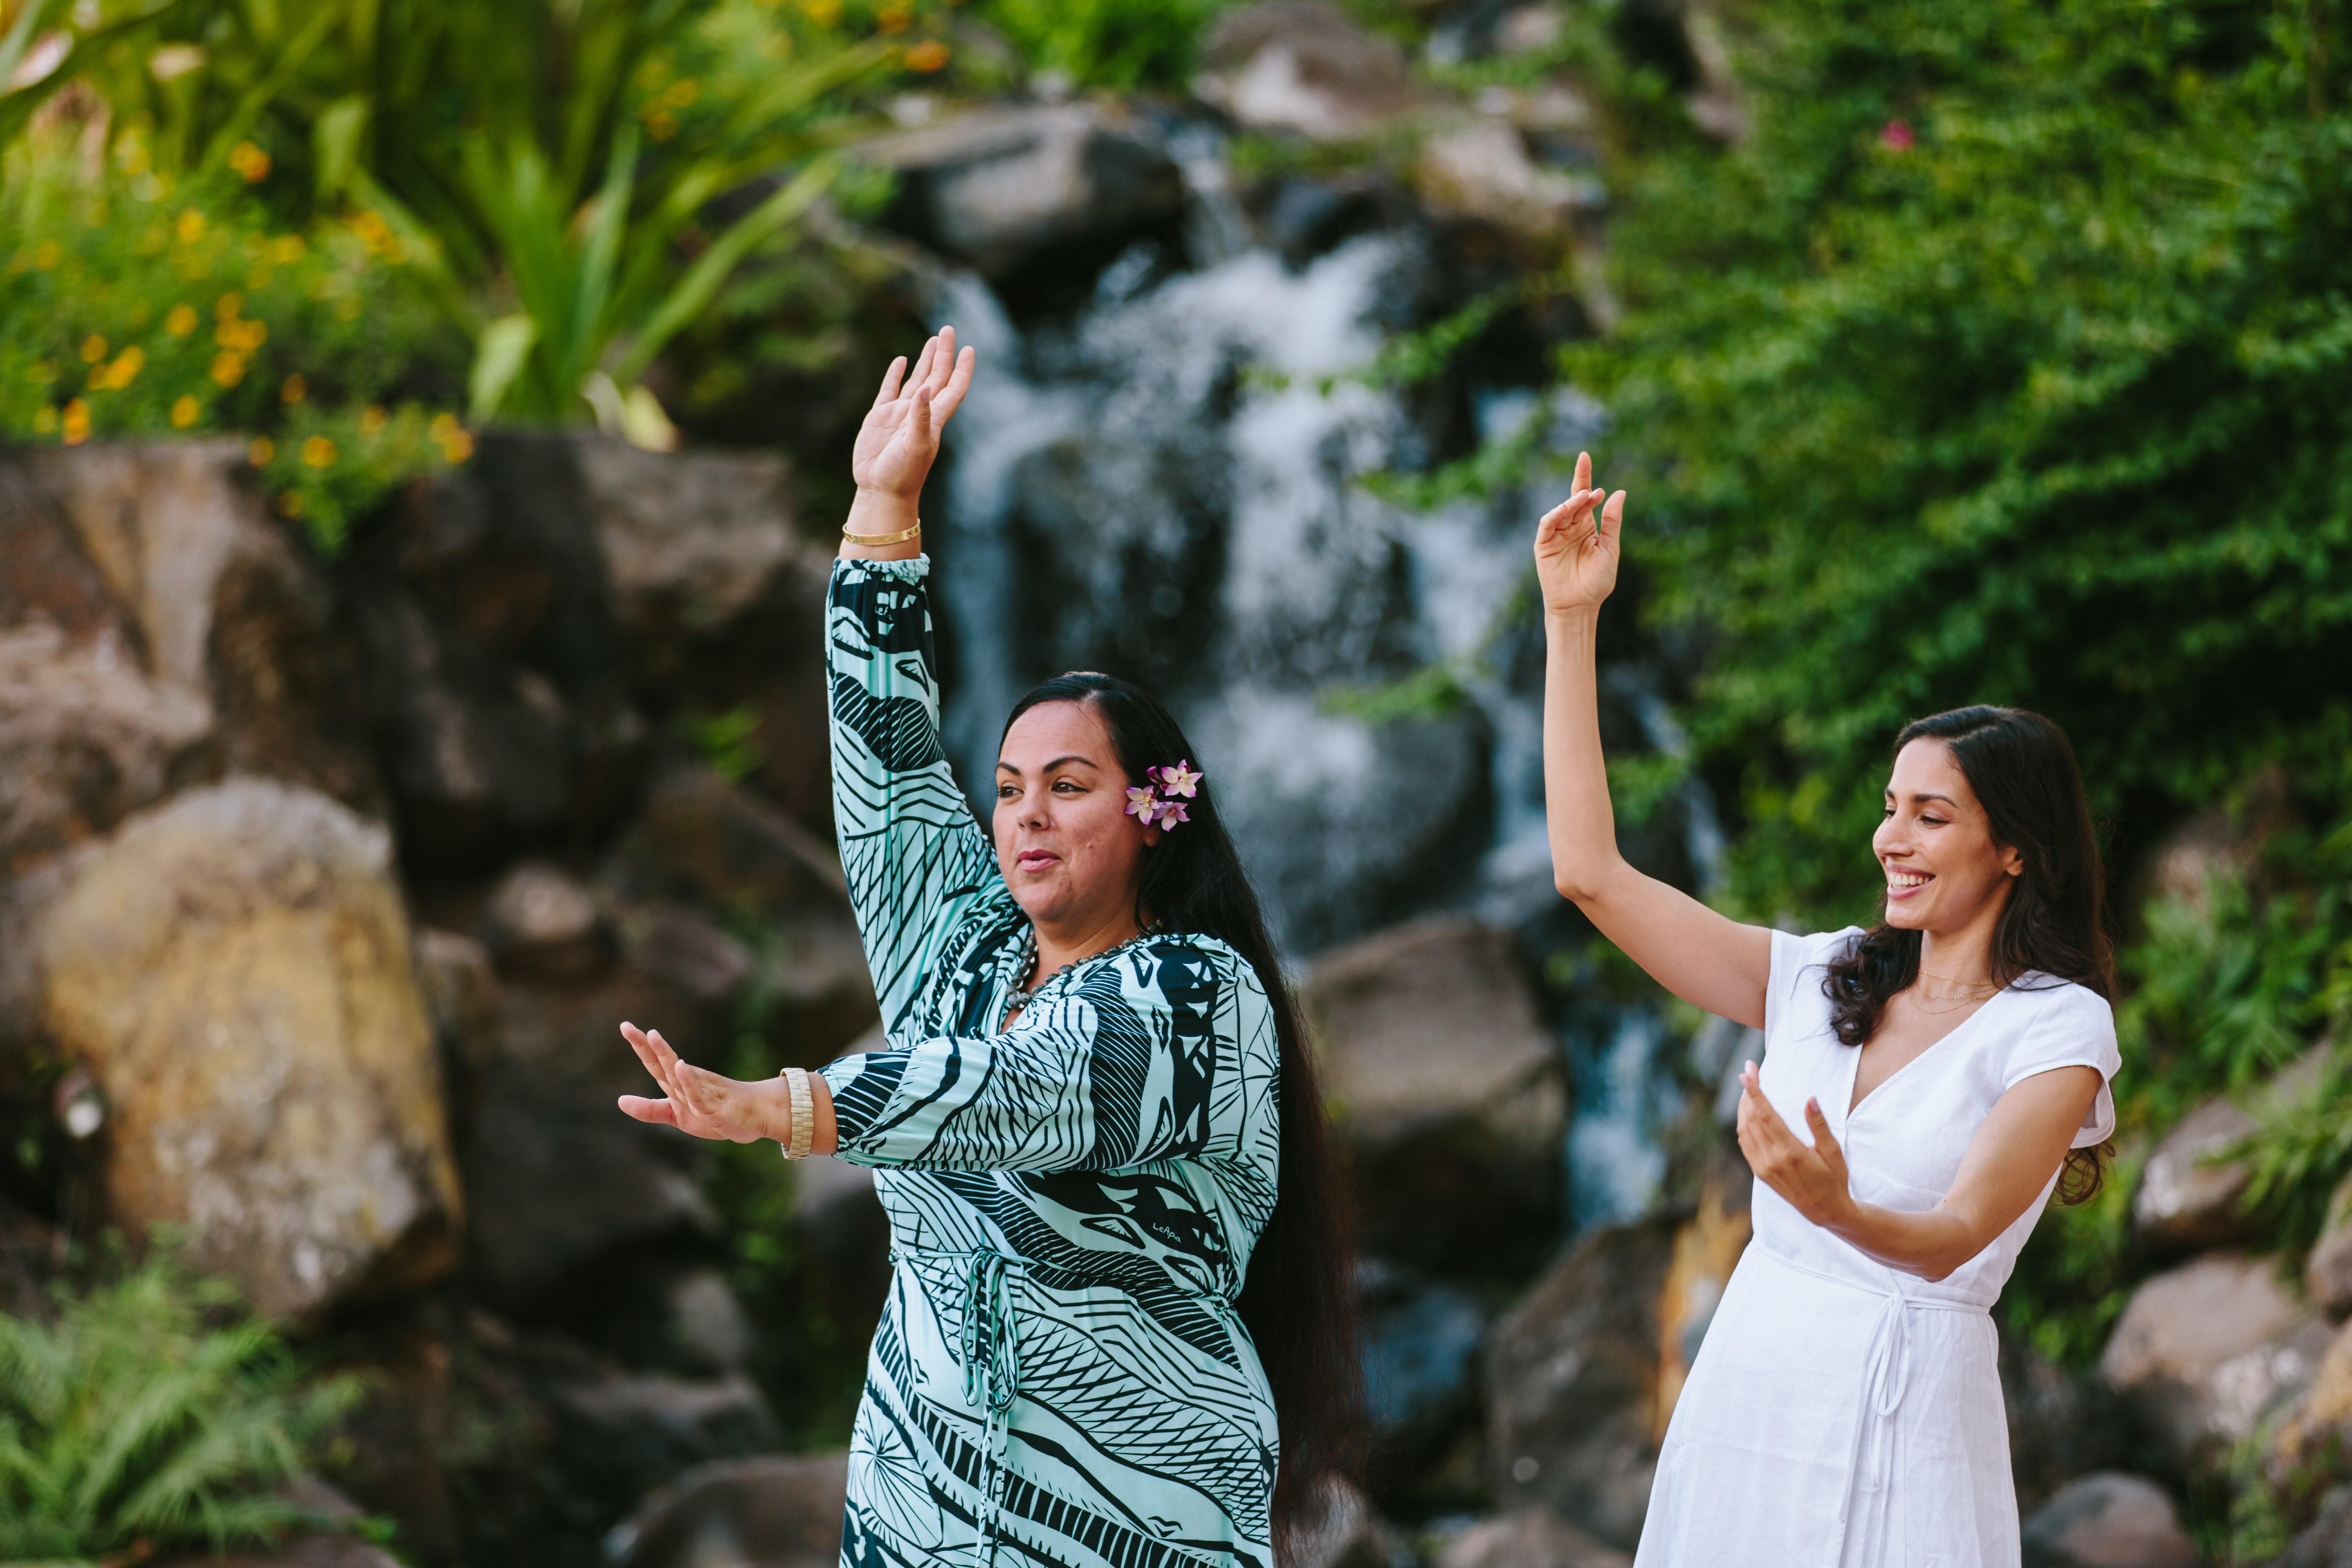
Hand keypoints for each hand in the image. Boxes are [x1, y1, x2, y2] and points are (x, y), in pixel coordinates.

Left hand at [617, 1022, 786, 1144]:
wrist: (754, 1117)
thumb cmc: (715, 1113)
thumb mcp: (676, 1116)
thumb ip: (650, 1109)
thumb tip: (619, 1100)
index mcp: (677, 1083)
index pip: (655, 1062)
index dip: (640, 1046)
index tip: (625, 1026)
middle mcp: (688, 1082)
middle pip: (663, 1062)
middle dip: (645, 1045)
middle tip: (626, 1026)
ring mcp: (702, 1092)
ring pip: (680, 1074)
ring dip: (666, 1055)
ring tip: (653, 1035)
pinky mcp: (714, 1108)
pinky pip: (698, 1094)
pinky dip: (688, 1081)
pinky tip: (680, 1066)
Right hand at [850, 327, 976, 506]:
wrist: (880, 490)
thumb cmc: (903, 473)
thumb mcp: (915, 446)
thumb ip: (921, 417)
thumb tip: (926, 388)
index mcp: (935, 419)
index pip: (953, 387)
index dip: (963, 369)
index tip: (969, 348)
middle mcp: (920, 412)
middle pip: (937, 376)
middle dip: (943, 354)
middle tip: (947, 329)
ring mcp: (900, 413)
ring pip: (916, 379)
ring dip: (925, 360)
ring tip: (933, 339)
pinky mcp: (880, 417)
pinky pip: (889, 389)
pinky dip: (896, 374)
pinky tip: (902, 360)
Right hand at [1533, 450, 1624, 616]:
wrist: (1580, 606)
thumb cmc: (1596, 581)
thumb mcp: (1610, 548)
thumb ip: (1612, 521)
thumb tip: (1619, 492)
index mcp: (1586, 526)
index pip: (1585, 497)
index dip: (1585, 477)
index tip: (1586, 457)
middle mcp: (1570, 527)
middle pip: (1573, 498)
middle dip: (1579, 481)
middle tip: (1586, 466)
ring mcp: (1555, 536)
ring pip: (1561, 510)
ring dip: (1571, 501)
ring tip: (1585, 496)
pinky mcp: (1543, 546)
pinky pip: (1547, 525)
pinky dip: (1554, 515)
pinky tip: (1565, 509)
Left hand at [1734, 1060, 1856, 1231]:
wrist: (1825, 1210)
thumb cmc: (1834, 1179)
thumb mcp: (1833, 1151)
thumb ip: (1819, 1125)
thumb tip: (1810, 1099)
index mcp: (1790, 1152)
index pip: (1765, 1115)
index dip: (1754, 1092)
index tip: (1746, 1073)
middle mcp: (1772, 1160)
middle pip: (1751, 1118)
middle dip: (1748, 1093)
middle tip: (1749, 1072)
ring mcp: (1763, 1167)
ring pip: (1744, 1130)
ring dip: (1743, 1107)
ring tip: (1748, 1088)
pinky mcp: (1760, 1173)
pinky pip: (1745, 1144)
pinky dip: (1743, 1125)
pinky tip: (1748, 1113)